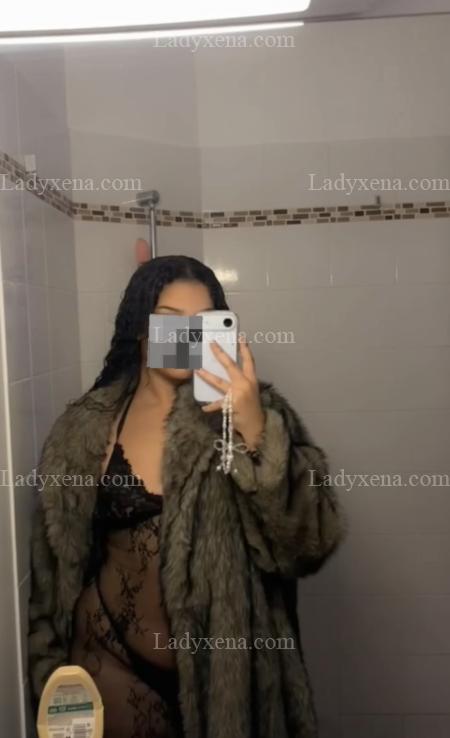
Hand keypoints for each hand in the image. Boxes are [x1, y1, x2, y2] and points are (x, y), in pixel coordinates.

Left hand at [195, 335, 265, 450]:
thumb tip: (225, 373)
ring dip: (207, 376)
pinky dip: (210, 406)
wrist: (257, 426)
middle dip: (220, 354)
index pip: (249, 360)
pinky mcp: (231, 404)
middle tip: (211, 344)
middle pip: (231, 366)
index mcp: (252, 380)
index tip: (241, 336)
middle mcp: (245, 384)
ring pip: (219, 382)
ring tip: (197, 370)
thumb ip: (240, 382)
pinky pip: (217, 404)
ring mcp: (238, 394)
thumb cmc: (252, 408)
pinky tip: (204, 407)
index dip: (245, 348)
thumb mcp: (250, 392)